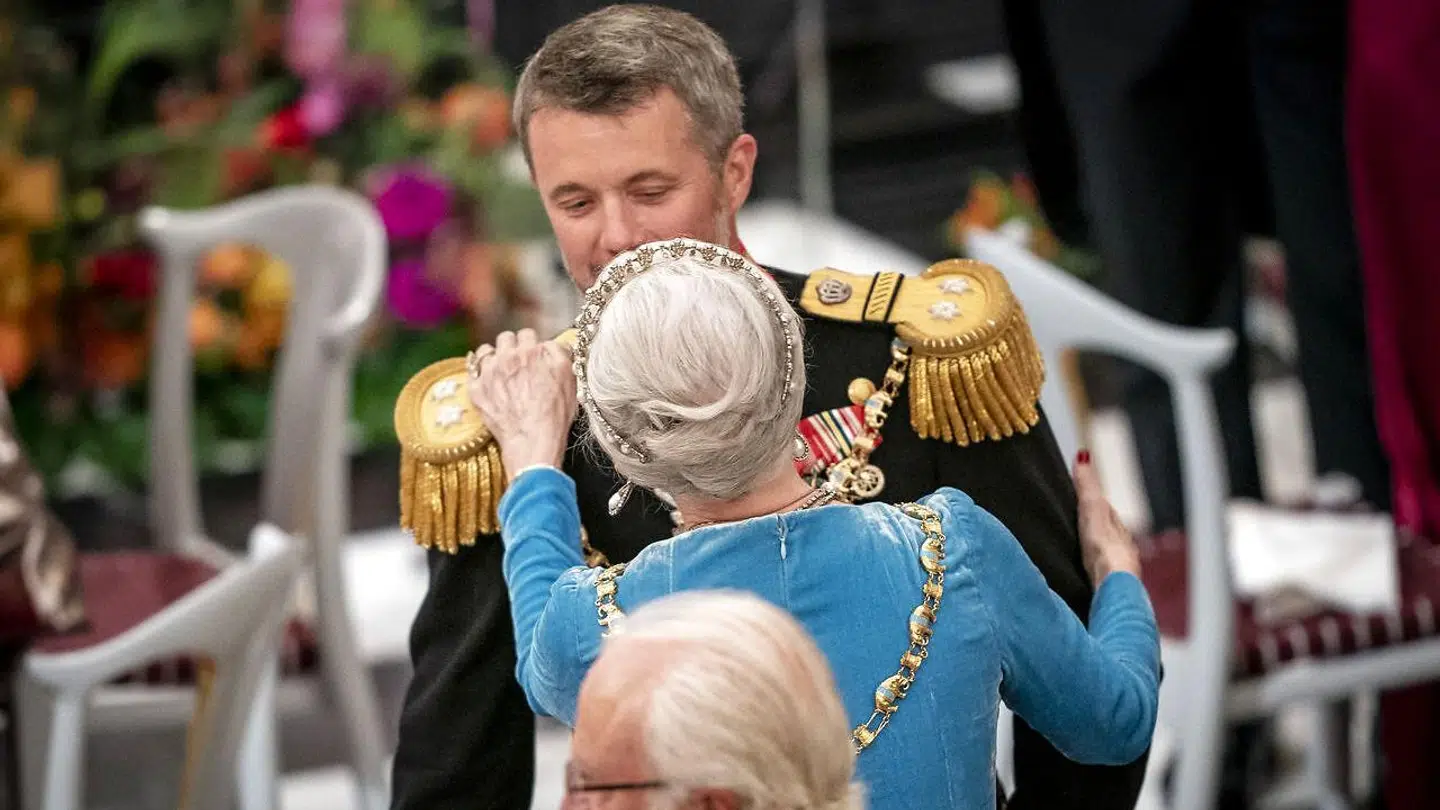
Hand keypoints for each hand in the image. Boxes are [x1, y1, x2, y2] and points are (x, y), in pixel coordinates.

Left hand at [468, 329, 577, 480]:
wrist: (532, 440)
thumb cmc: (554, 413)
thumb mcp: (570, 378)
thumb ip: (560, 353)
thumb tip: (554, 344)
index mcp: (532, 352)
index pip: (528, 334)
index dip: (532, 344)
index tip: (533, 355)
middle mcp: (508, 357)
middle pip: (506, 338)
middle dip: (512, 346)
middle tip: (517, 362)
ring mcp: (489, 372)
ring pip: (486, 351)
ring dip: (494, 357)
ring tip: (500, 370)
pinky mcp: (476, 389)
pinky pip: (473, 371)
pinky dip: (480, 375)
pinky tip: (488, 384)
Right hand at [1074, 452, 1140, 587]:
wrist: (1114, 583)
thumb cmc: (1103, 546)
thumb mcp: (1092, 509)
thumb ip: (1087, 486)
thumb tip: (1083, 455)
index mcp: (1116, 525)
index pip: (1104, 509)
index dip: (1092, 502)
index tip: (1080, 496)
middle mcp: (1121, 544)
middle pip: (1106, 531)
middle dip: (1094, 526)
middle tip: (1078, 522)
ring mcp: (1118, 565)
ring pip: (1106, 551)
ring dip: (1095, 549)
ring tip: (1080, 548)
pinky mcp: (1110, 584)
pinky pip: (1101, 570)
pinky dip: (1094, 567)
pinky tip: (1087, 573)